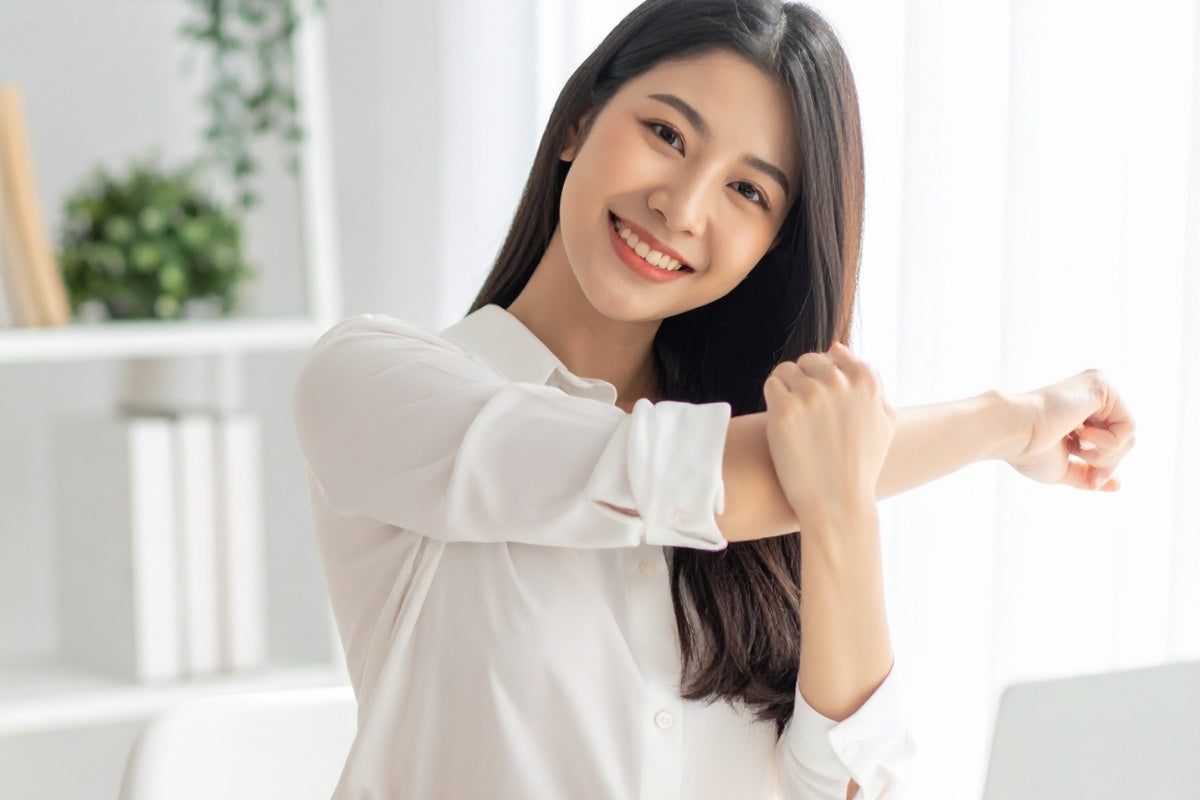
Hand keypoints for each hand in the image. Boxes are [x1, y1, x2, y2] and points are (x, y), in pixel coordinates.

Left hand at [763, 342, 894, 531]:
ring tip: (795, 421)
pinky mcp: (784, 409)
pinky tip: (783, 423)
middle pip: (809, 360)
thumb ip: (870, 381)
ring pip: (787, 370)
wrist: (837, 503)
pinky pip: (772, 385)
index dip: (826, 379)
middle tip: (806, 416)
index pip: (836, 355)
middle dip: (805, 382)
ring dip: (786, 390)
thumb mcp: (883, 420)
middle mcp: (839, 382)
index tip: (824, 406)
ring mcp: (811, 394)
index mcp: (867, 380)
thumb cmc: (861, 465)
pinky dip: (774, 401)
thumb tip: (836, 347)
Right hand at [1004, 369, 1135, 490]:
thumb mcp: (1063, 469)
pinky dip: (1108, 442)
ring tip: (1077, 447)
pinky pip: (1128, 426)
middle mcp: (1090, 395)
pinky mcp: (1102, 386)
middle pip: (1125, 439)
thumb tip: (1118, 485)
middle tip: (1089, 471)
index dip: (1103, 466)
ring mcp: (1097, 387)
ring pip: (1129, 435)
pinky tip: (1081, 433)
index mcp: (1079, 411)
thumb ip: (1087, 474)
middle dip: (1107, 463)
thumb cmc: (1027, 451)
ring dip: (1105, 454)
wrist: (1012, 432)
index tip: (1091, 481)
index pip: (1112, 442)